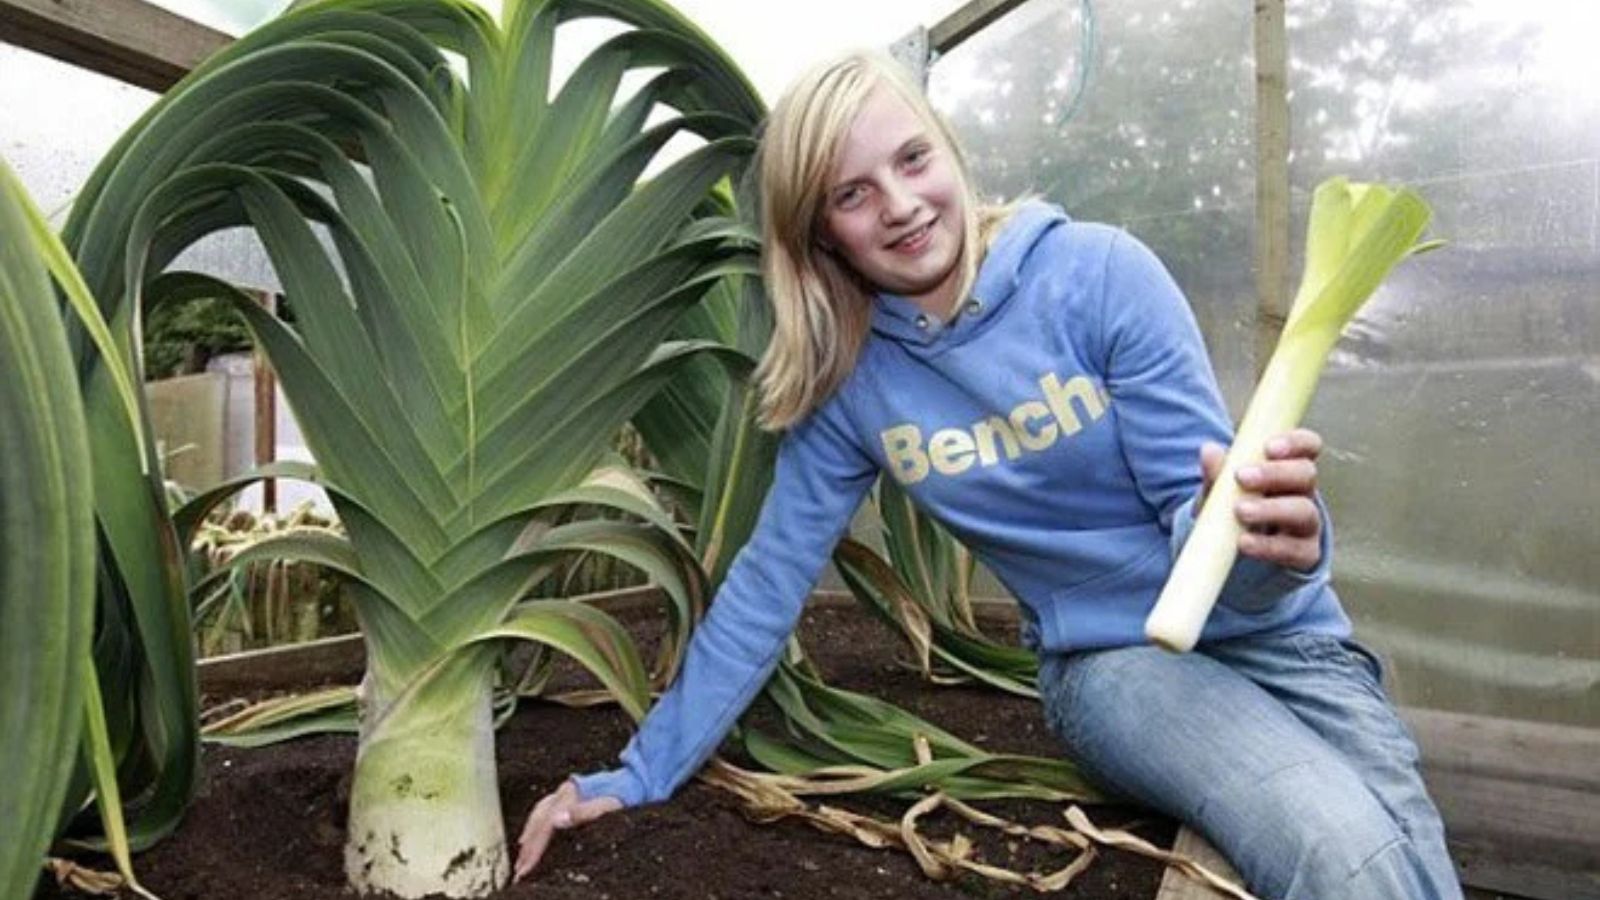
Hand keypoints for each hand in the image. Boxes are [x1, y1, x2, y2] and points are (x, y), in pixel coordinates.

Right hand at [512, 778, 621, 881]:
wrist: (632, 784)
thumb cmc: (621, 797)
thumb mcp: (605, 807)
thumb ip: (581, 813)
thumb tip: (557, 820)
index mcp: (569, 795)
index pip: (545, 825)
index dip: (534, 847)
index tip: (527, 865)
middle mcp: (563, 792)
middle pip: (538, 821)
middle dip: (528, 846)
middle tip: (520, 867)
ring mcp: (564, 793)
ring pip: (538, 815)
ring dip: (528, 836)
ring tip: (522, 854)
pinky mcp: (567, 796)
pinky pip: (543, 810)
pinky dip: (535, 824)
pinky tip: (532, 833)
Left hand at [1199, 427, 1322, 571]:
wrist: (1233, 550)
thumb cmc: (1231, 507)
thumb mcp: (1220, 489)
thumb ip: (1217, 471)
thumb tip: (1208, 450)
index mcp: (1287, 467)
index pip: (1307, 445)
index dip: (1295, 443)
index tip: (1268, 447)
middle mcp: (1303, 492)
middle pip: (1306, 475)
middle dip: (1275, 473)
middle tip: (1242, 477)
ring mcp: (1307, 524)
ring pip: (1304, 511)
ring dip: (1271, 509)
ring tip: (1240, 511)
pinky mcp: (1304, 554)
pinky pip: (1295, 550)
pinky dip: (1269, 546)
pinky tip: (1245, 542)